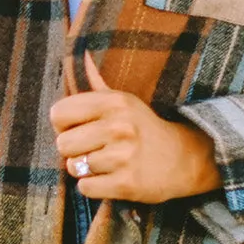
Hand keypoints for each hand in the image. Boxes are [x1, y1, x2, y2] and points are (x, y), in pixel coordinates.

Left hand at [49, 51, 222, 204]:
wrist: (184, 159)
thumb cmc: (144, 128)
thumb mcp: (125, 101)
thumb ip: (98, 82)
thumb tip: (82, 55)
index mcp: (114, 102)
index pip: (58, 113)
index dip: (63, 125)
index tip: (78, 129)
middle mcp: (118, 127)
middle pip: (62, 143)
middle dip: (73, 150)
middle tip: (92, 149)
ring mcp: (123, 157)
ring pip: (73, 167)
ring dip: (85, 169)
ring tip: (105, 163)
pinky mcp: (126, 184)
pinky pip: (85, 188)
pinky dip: (94, 186)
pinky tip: (110, 178)